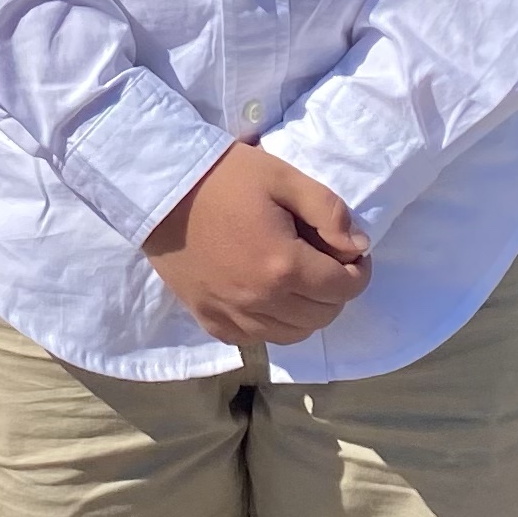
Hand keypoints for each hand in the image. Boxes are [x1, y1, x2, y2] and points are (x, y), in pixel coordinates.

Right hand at [143, 140, 372, 348]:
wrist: (159, 191)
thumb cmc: (224, 177)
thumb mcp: (284, 177)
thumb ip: (329, 211)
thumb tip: (358, 247)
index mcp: (283, 265)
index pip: (344, 288)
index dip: (358, 271)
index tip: (349, 253)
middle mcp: (260, 301)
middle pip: (323, 317)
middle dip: (335, 291)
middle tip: (325, 263)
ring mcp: (232, 316)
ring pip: (292, 335)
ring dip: (306, 312)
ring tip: (297, 280)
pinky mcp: (210, 320)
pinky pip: (255, 339)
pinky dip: (270, 324)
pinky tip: (264, 296)